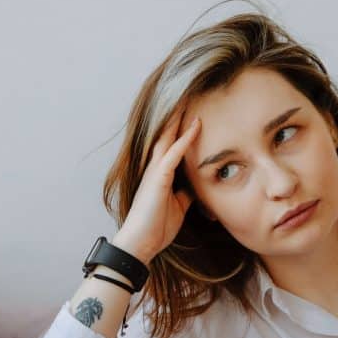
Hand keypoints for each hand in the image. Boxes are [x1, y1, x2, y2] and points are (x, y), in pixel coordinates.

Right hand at [115, 107, 200, 264]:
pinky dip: (185, 140)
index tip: (193, 108)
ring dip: (179, 119)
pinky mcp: (157, 179)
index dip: (181, 126)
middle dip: (177, 114)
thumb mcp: (178, 206)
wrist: (141, 243)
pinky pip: (172, 154)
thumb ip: (185, 192)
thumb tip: (195, 186)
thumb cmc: (156, 226)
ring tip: (190, 98)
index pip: (171, 143)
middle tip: (189, 93)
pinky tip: (195, 126)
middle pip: (167, 133)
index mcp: (160, 172)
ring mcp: (155, 172)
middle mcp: (156, 167)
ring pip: (167, 137)